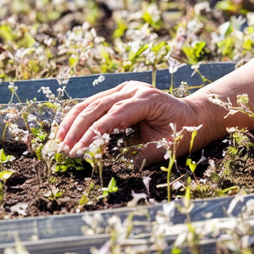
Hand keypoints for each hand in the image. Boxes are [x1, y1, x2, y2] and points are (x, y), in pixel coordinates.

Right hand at [55, 82, 216, 168]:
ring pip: (92, 102)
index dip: (95, 132)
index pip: (115, 114)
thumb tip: (117, 165)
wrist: (194, 116)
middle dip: (79, 129)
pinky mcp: (119, 93)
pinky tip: (67, 130)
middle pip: (99, 106)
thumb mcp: (166, 147)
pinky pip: (95, 103)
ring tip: (60, 141)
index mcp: (148, 99)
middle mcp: (135, 89)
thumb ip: (143, 155)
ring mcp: (126, 88)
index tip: (79, 150)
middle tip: (65, 150)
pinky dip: (79, 117)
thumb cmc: (183, 132)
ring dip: (73, 122)